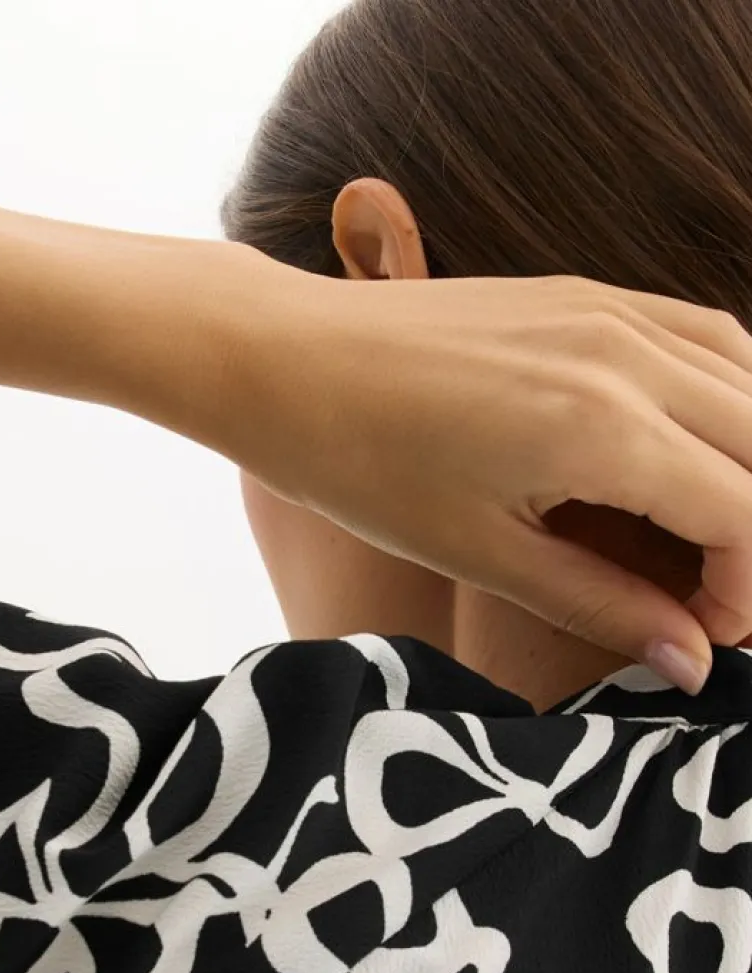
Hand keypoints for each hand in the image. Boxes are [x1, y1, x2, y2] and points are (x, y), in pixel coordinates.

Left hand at [0, 198, 751, 690]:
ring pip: (751, 382)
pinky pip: (705, 338)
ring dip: (750, 466)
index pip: (743, 514)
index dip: (743, 593)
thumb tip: (691, 661)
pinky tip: (697, 455)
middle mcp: (627, 359)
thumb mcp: (479, 556)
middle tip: (714, 605)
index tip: (708, 642)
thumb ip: (599, 604)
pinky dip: (728, 399)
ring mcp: (612, 312)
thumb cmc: (360, 464)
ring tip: (711, 543)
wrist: (284, 357)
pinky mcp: (589, 293)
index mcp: (603, 433)